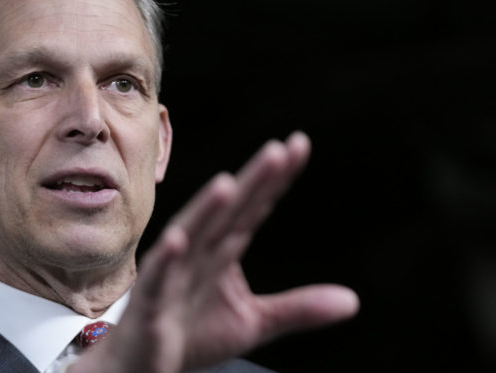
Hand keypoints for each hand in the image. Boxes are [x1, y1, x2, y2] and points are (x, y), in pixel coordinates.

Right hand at [71, 132, 358, 372]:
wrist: (143, 365)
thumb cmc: (190, 335)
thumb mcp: (254, 322)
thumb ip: (298, 307)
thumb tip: (353, 301)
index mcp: (222, 252)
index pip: (253, 209)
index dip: (275, 180)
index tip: (298, 145)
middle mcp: (197, 254)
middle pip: (227, 214)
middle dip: (251, 183)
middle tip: (277, 151)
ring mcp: (172, 275)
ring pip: (190, 237)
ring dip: (205, 211)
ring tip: (227, 185)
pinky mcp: (151, 303)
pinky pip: (158, 279)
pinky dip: (166, 259)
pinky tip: (177, 240)